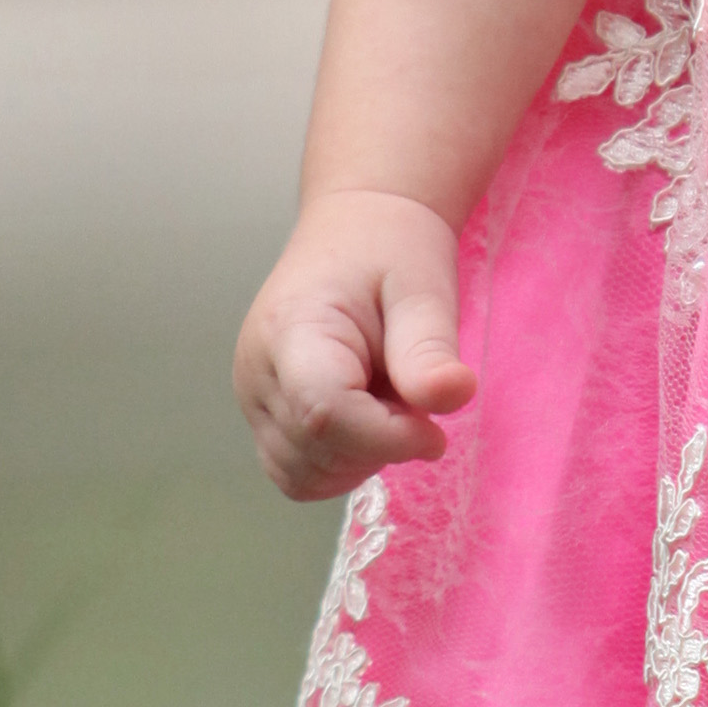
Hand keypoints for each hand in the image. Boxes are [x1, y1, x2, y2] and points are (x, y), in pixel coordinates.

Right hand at [235, 188, 475, 502]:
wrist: (357, 230)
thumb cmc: (391, 250)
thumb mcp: (424, 288)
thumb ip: (429, 348)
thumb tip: (454, 396)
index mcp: (292, 331)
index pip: (324, 415)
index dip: (387, 438)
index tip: (434, 429)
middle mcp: (257, 373)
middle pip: (315, 453)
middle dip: (379, 445)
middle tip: (411, 397)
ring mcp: (253, 399)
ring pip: (303, 476)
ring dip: (360, 458)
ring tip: (386, 400)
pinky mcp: (263, 416)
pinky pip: (298, 472)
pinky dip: (341, 463)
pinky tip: (368, 418)